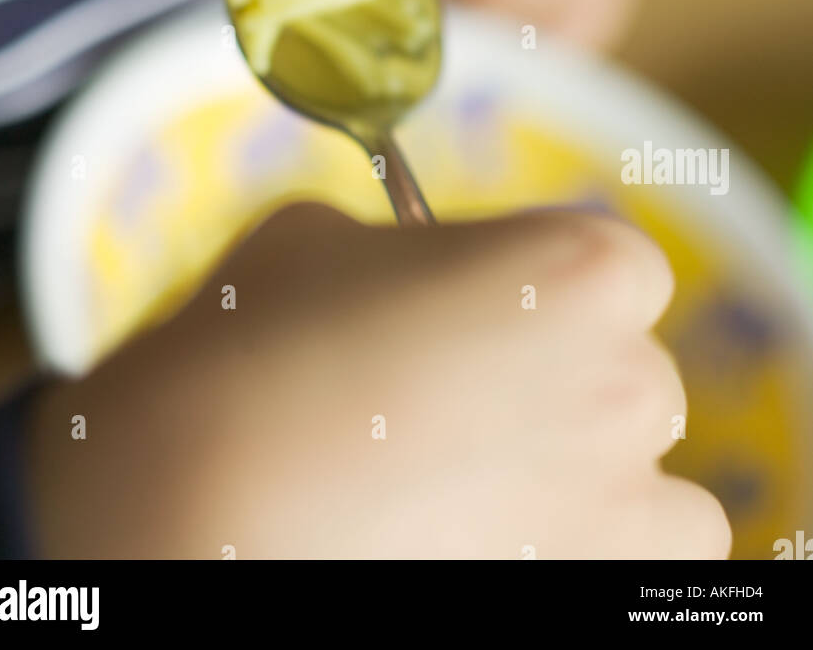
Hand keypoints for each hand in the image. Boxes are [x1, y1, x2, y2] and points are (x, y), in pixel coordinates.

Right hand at [28, 203, 730, 559]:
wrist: (191, 511)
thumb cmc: (253, 353)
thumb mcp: (324, 239)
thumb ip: (408, 248)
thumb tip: (415, 273)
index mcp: (584, 268)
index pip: (611, 269)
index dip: (539, 290)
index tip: (479, 316)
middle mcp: (632, 385)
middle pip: (628, 376)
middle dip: (559, 387)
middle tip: (451, 408)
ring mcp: (622, 509)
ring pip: (646, 491)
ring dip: (581, 487)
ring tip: (469, 495)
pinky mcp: (591, 597)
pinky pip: (623, 572)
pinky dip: (572, 559)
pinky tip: (481, 548)